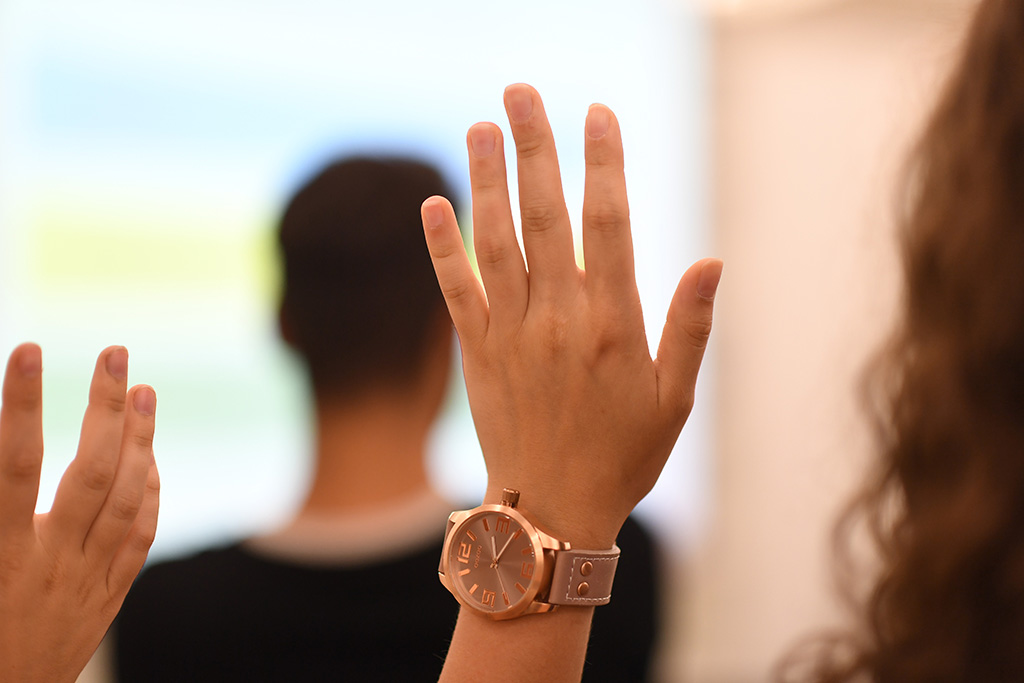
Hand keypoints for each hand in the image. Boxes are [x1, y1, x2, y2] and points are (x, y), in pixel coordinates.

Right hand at [0, 344, 158, 682]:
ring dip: (139, 440)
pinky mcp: (107, 597)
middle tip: (117, 352)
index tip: (27, 349)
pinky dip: (148, 492)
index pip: (10, 467)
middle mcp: (50, 565)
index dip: (19, 406)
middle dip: (104, 409)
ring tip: (144, 390)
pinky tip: (149, 458)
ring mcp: (86, 582)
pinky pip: (139, 536)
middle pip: (89, 474)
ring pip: (125, 500)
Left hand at [422, 84, 720, 548]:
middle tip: (522, 92)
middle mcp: (559, 318)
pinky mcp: (475, 351)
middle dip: (536, 147)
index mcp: (614, 323)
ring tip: (480, 126)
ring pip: (496, 241)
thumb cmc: (623, 455)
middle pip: (546, 215)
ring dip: (486, 180)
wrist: (552, 510)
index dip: (603, 164)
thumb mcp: (675, 399)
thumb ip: (690, 328)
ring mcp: (511, 333)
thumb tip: (712, 261)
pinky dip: (441, 246)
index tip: (598, 113)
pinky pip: (454, 289)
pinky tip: (432, 202)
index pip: (609, 224)